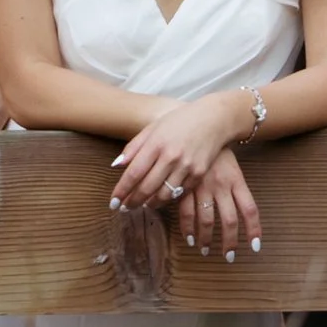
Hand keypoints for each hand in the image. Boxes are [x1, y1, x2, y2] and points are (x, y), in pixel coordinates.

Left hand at [112, 90, 247, 211]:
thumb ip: (133, 147)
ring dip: (150, 203)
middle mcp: (170, 157)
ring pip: (163, 195)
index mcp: (155, 144)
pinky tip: (161, 198)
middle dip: (133, 201)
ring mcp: (186, 166)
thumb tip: (116, 165)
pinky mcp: (199, 173)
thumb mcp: (153, 128)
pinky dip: (169, 198)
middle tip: (124, 208)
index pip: (133, 173)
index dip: (122, 191)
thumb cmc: (180, 121)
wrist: (214, 118)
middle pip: (146, 188)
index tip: (113, 202)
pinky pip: (180, 193)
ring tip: (143, 204)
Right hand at [175, 147, 263, 259]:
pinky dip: (187, 229)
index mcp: (236, 180)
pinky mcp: (185, 186)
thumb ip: (236, 190)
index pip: (250, 210)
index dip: (253, 231)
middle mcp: (221, 186)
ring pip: (206, 220)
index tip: (254, 247)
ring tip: (205, 250)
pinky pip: (186, 213)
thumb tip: (242, 214)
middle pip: (229, 221)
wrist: (194, 128)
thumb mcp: (232, 167)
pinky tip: (189, 238)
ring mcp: (202, 187)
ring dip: (206, 239)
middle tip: (229, 256)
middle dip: (229, 243)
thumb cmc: (215, 151)